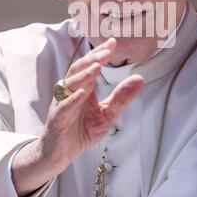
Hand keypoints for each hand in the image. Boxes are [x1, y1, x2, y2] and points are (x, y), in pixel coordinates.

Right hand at [12, 37, 143, 196]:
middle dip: (92, 59)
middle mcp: (70, 92)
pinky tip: (82, 93)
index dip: (100, 54)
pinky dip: (72, 100)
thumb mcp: (106, 114)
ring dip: (84, 75)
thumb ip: (121, 97)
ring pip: (69, 85)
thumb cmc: (80, 131)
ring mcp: (62, 105)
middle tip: (107, 50)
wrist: (60, 154)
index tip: (113, 42)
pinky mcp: (57, 120)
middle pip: (79, 70)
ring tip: (97, 66)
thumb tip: (139, 79)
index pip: (90, 66)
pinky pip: (63, 108)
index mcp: (82, 88)